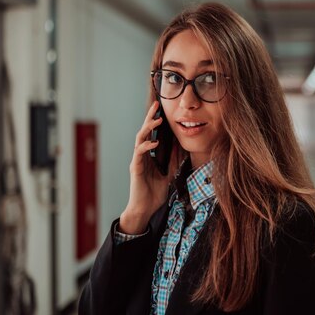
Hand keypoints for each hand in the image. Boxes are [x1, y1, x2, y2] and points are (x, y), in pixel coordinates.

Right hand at [120, 101, 172, 233]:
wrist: (145, 209)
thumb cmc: (154, 193)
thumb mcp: (169, 173)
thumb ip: (172, 160)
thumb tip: (179, 145)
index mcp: (148, 155)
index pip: (151, 134)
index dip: (155, 121)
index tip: (161, 109)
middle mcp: (141, 155)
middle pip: (144, 131)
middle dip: (149, 118)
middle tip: (156, 105)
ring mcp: (137, 161)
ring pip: (139, 139)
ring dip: (148, 128)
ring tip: (157, 120)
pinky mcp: (135, 169)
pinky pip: (139, 154)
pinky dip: (146, 146)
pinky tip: (154, 143)